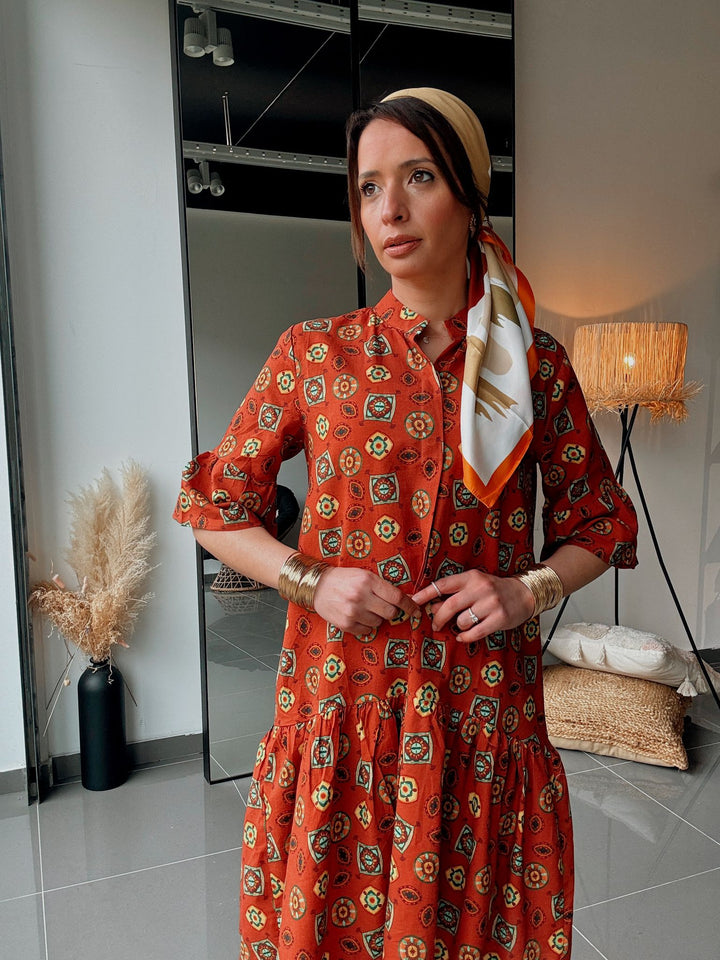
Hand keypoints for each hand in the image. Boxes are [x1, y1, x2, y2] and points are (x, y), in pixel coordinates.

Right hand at [313, 566, 420, 634]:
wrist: (317, 586)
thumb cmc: (344, 579)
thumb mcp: (364, 575)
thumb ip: (383, 587)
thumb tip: (407, 600)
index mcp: (368, 581)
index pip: (397, 597)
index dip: (410, 606)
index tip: (416, 611)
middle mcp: (361, 596)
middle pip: (390, 613)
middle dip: (390, 611)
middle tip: (380, 605)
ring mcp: (352, 612)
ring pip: (379, 622)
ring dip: (376, 617)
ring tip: (364, 608)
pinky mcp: (345, 624)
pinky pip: (367, 631)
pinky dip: (365, 625)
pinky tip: (356, 615)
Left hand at [412, 570, 534, 641]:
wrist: (523, 593)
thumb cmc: (494, 590)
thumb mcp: (474, 584)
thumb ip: (455, 593)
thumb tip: (432, 606)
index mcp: (471, 577)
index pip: (443, 584)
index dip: (426, 593)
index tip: (413, 601)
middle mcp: (481, 588)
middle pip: (450, 605)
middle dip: (438, 617)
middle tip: (435, 624)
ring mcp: (491, 603)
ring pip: (462, 621)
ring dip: (457, 627)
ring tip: (461, 626)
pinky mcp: (499, 618)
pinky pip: (475, 632)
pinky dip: (466, 637)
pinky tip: (464, 636)